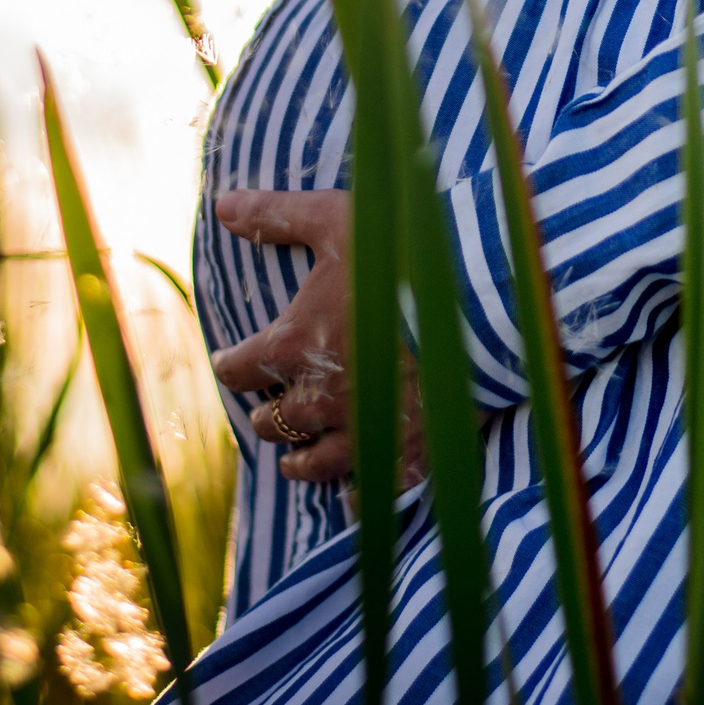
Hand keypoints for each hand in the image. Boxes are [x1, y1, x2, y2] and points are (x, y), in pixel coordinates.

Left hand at [210, 190, 425, 484]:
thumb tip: (221, 204)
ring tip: (295, 463)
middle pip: (274, 421)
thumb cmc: (404, 252)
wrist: (483, 296)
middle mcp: (321, 398)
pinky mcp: (410, 451)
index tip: (231, 363)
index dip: (232, 365)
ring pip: (314, 463)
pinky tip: (354, 500)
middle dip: (268, 414)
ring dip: (300, 462)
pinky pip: (373, 491)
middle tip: (269, 410)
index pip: (241, 368)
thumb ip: (275, 216)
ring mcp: (366, 430)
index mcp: (295, 345)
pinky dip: (359, 497)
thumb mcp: (334, 220)